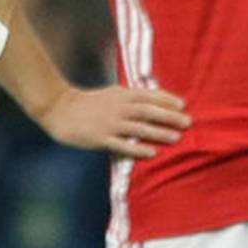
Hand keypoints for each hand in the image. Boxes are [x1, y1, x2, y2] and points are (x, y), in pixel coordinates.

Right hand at [44, 85, 190, 158]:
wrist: (60, 109)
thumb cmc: (89, 103)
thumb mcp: (112, 94)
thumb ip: (131, 97)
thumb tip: (155, 99)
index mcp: (121, 95)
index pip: (148, 96)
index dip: (167, 100)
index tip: (183, 105)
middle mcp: (118, 108)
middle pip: (148, 111)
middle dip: (169, 116)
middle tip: (188, 122)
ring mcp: (109, 123)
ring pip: (139, 128)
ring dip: (159, 133)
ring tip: (177, 138)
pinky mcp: (100, 138)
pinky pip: (122, 145)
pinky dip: (138, 148)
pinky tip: (152, 153)